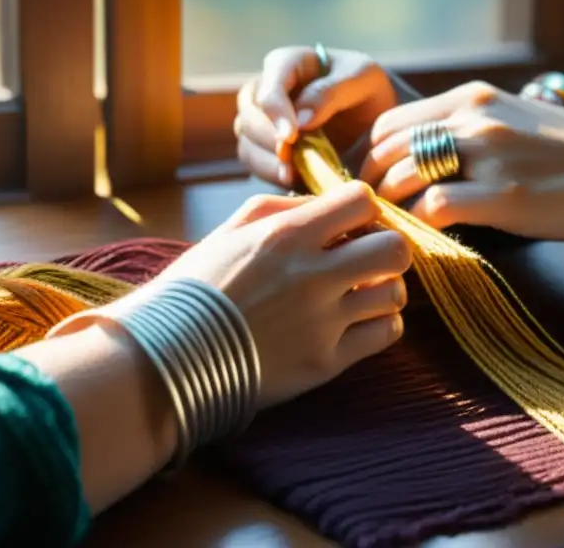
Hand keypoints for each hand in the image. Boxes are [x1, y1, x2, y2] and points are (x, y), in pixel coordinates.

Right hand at [155, 181, 411, 408]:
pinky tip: (355, 321)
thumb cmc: (196, 287)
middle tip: (365, 259)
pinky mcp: (325, 362)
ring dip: (383, 288)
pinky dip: (380, 324)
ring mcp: (322, 322)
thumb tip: (329, 206)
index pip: (363, 201)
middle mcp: (312, 276)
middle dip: (386, 248)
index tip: (348, 225)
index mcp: (287, 236)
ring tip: (357, 293)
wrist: (167, 356)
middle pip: (395, 249)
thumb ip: (285, 209)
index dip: (362, 210)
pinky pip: (386, 334)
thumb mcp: (232, 229)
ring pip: (396, 294)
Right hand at [234, 46, 397, 187]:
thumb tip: (300, 120)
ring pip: (246, 141)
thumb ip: (332, 92)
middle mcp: (266, 88)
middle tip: (291, 161)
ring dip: (266, 161)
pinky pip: (254, 162)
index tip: (291, 137)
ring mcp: (261, 119)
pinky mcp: (264, 147)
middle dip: (268, 140)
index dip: (276, 113)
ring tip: (293, 175)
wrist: (371, 117)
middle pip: (248, 115)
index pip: (269, 87)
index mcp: (287, 63)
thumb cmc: (366, 89)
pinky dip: (270, 174)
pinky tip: (293, 180)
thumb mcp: (363, 80)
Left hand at [359, 82, 563, 240]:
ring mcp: (487, 154)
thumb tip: (425, 159)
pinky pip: (433, 208)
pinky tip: (428, 241)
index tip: (371, 185)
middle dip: (368, 184)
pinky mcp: (503, 193)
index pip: (389, 121)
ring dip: (391, 208)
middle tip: (371, 214)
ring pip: (401, 176)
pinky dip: (420, 227)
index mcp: (471, 98)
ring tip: (395, 231)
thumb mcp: (515, 121)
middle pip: (385, 147)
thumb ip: (470, 131)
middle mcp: (472, 117)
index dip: (369, 156)